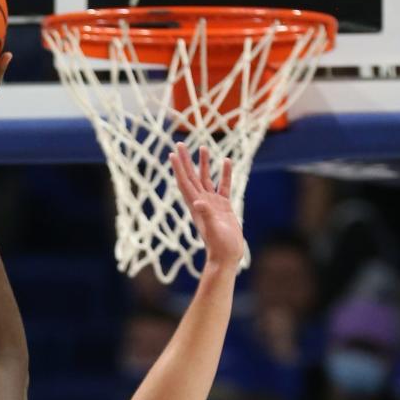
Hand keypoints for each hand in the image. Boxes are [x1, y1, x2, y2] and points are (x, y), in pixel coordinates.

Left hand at [169, 144, 243, 269]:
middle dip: (185, 161)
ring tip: (203, 147)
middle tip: (180, 144)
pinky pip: (224, 186)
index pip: (184, 182)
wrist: (227, 256)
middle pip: (191, 177)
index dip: (178, 168)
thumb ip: (207, 215)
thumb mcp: (213, 229)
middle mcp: (201, 202)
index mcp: (196, 205)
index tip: (172, 154)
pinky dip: (224, 174)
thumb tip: (199, 202)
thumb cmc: (220, 245)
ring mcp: (212, 203)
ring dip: (203, 164)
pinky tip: (226, 161)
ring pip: (206, 179)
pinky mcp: (224, 206)